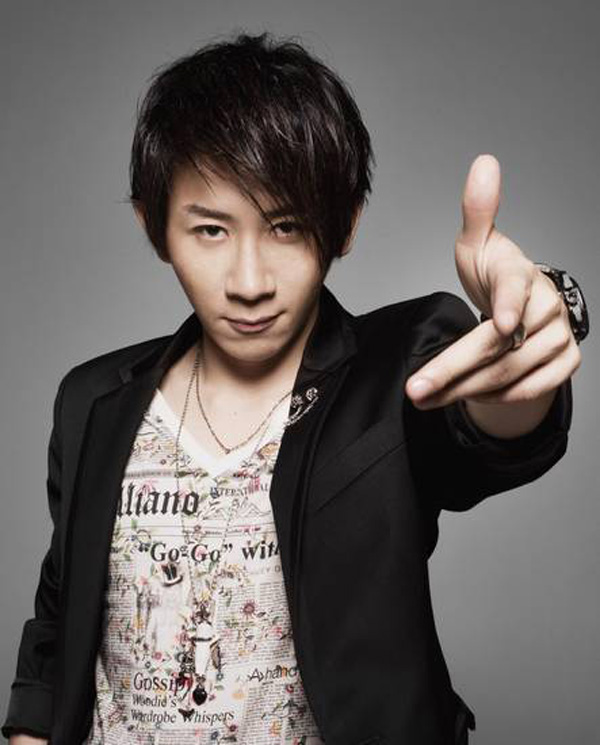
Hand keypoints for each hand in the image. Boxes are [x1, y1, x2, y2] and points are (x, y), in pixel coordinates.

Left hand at [406, 154, 580, 409]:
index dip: (509, 305)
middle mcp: (548, 308)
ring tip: (423, 397)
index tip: (500, 323)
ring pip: (508, 375)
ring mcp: (560, 339)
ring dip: (463, 391)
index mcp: (524, 274)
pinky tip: (459, 399)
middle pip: (500, 346)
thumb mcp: (479, 244)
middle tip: (416, 388)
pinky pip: (526, 391)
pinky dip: (491, 400)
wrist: (525, 307)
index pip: (518, 289)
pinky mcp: (564, 366)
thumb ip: (478, 211)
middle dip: (453, 370)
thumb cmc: (496, 274)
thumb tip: (484, 163)